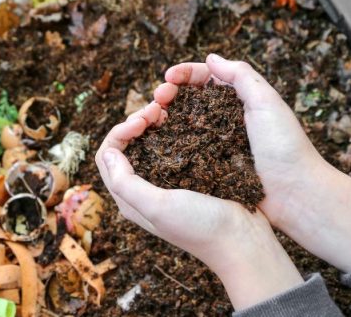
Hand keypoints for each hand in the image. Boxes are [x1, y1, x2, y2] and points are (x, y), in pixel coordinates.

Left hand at [95, 103, 303, 309]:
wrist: (243, 241)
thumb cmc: (200, 227)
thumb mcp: (158, 207)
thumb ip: (126, 183)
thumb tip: (109, 152)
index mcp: (130, 199)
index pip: (107, 156)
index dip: (119, 132)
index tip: (142, 121)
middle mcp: (144, 190)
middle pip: (126, 146)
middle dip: (135, 122)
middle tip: (157, 109)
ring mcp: (167, 182)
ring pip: (148, 143)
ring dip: (153, 123)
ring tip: (168, 110)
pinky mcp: (189, 175)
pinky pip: (172, 145)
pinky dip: (172, 129)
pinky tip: (184, 120)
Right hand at [155, 54, 350, 271]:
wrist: (295, 194)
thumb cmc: (285, 147)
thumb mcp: (267, 102)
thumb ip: (241, 76)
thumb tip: (211, 58)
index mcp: (239, 100)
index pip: (205, 78)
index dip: (184, 74)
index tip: (168, 77)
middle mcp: (224, 119)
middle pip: (188, 99)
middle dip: (169, 93)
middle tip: (157, 98)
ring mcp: (215, 143)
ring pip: (181, 123)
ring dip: (164, 116)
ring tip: (151, 117)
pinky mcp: (209, 166)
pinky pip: (184, 150)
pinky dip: (168, 142)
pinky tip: (156, 140)